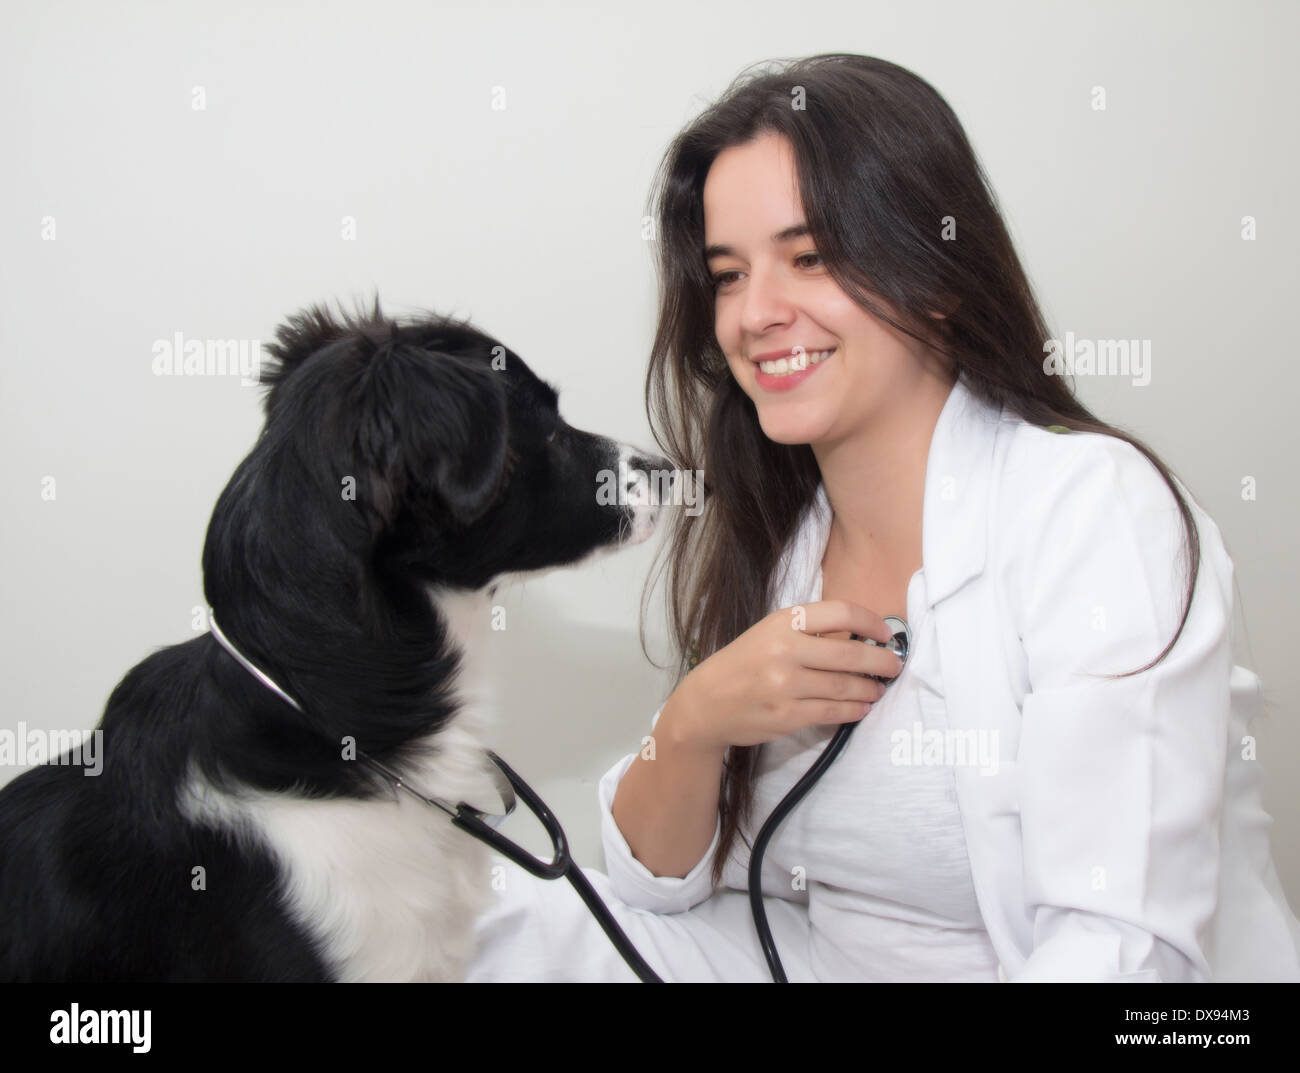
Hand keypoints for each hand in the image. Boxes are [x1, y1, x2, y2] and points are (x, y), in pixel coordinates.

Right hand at [666, 600, 904, 752]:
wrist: (706, 703)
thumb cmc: (743, 665)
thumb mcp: (769, 634)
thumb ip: (809, 632)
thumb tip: (861, 637)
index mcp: (782, 622)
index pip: (839, 613)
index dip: (870, 622)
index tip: (885, 633)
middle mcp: (785, 651)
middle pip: (850, 654)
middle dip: (881, 661)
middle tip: (895, 666)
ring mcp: (785, 686)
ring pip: (845, 686)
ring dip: (870, 688)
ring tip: (879, 689)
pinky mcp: (787, 716)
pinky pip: (832, 712)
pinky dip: (853, 710)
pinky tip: (861, 707)